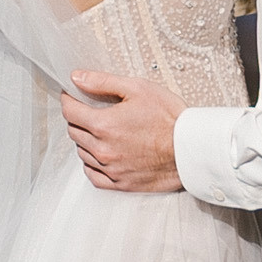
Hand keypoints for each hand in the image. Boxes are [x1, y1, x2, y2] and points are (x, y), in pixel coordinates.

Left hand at [62, 69, 183, 191]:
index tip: (72, 95)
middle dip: (78, 118)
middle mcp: (103, 149)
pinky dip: (92, 164)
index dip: (68, 99)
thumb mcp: (138, 88)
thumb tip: (77, 78)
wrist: (192, 149)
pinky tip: (101, 155)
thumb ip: (103, 82)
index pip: (70, 111)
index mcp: (104, 125)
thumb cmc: (170, 118)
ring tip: (101, 131)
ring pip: (82, 153)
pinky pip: (93, 175)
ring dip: (85, 140)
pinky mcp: (121, 184)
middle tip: (89, 110)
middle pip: (74, 131)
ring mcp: (111, 169)